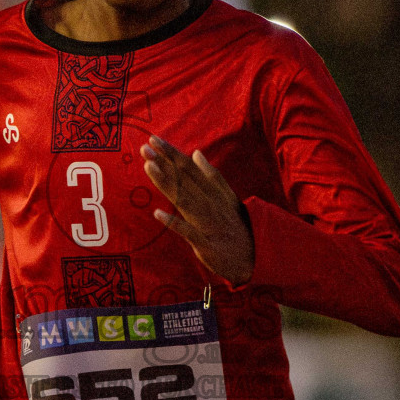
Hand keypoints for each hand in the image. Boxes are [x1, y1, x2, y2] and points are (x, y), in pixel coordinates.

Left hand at [141, 135, 254, 285]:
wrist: (254, 259)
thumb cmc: (236, 228)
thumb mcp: (228, 198)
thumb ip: (212, 176)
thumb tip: (197, 153)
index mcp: (215, 193)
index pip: (191, 169)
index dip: (173, 154)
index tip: (154, 139)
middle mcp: (211, 204)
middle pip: (185, 180)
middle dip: (165, 163)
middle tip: (145, 147)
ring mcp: (209, 224)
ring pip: (184, 200)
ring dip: (166, 183)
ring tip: (148, 167)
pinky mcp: (206, 245)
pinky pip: (189, 232)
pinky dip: (174, 223)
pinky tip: (157, 214)